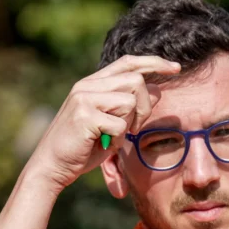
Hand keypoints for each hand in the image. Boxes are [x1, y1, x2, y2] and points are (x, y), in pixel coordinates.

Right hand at [26, 55, 180, 192]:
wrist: (52, 166)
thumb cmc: (84, 148)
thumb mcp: (112, 125)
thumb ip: (131, 107)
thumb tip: (157, 89)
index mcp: (93, 83)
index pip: (128, 63)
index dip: (154, 63)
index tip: (176, 68)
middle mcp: (87, 85)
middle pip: (136, 81)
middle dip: (145, 107)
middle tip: (134, 129)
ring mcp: (84, 98)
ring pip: (130, 101)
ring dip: (129, 124)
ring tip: (113, 137)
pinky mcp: (84, 115)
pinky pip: (120, 125)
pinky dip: (118, 140)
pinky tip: (104, 144)